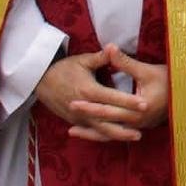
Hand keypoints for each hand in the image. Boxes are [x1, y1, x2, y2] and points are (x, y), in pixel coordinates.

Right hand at [36, 45, 166, 141]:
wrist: (41, 81)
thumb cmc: (64, 68)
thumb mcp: (83, 60)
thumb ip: (101, 57)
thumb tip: (114, 46)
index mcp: (88, 90)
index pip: (112, 98)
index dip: (129, 102)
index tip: (145, 105)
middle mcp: (84, 107)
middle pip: (108, 119)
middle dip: (126, 125)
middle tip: (144, 129)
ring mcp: (78, 117)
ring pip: (100, 130)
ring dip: (118, 135)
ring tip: (136, 137)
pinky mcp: (74, 121)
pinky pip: (92, 131)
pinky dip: (105, 136)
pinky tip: (118, 138)